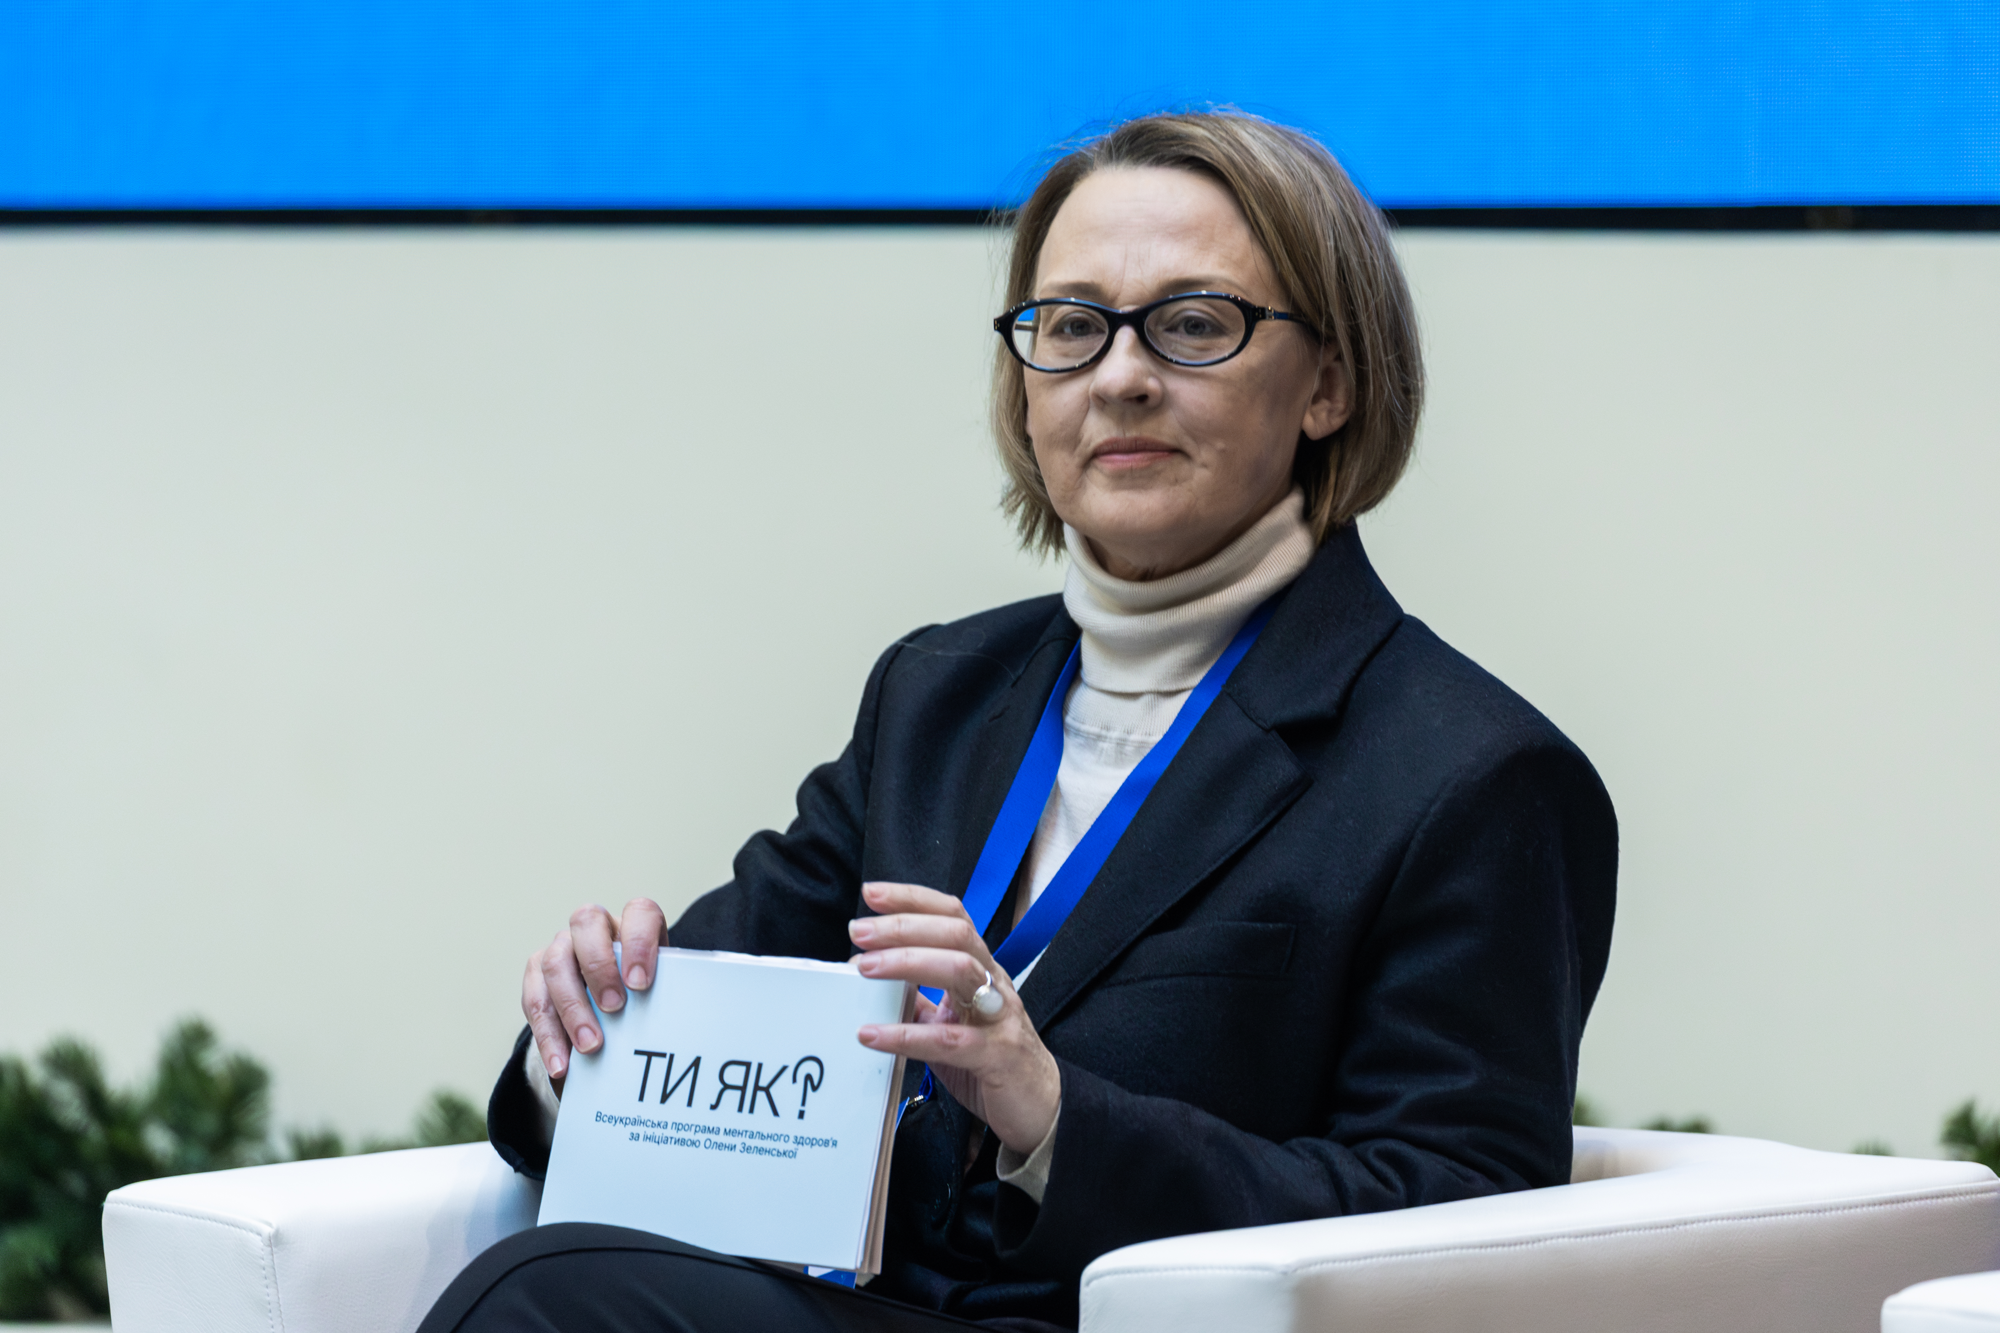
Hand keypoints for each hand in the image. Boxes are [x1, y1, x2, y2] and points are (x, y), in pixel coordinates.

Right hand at [522, 898, 667, 1087]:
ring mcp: (561, 948)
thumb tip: (676, 1029)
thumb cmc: (639, 999)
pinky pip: (534, 1000)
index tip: (641, 982)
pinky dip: (548, 1036)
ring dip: (572, 1008)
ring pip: (555, 963)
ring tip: (590, 1046)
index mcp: (631, 924)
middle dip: (599, 967)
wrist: (606, 1016)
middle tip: (614, 1008)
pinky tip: (561, 1064)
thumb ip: (663, 998)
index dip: (639, 941)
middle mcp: (592, 929)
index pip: (638, 913)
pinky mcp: (536, 975)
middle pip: (586, 924)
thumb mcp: (656, 993)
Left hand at [848, 881, 1060, 1155]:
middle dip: (904, 926)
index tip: (872, 894)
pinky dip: (906, 1036)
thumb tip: (874, 977)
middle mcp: (994, 984)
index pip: (954, 917)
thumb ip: (920, 1001)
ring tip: (862, 969)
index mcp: (982, 970)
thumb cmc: (992, 1060)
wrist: (1041, 1108)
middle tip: (858, 931)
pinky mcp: (997, 1056)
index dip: (915, 900)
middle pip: (955, 934)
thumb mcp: (951, 1023)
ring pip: (959, 970)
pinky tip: (871, 1035)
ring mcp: (1000, 1017)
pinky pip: (949, 1041)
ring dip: (906, 963)